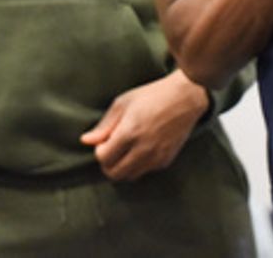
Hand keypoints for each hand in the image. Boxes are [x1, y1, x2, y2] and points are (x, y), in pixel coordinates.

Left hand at [80, 71, 208, 180]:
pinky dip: (138, 165)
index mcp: (129, 133)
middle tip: (112, 149)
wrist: (186, 97)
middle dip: (108, 164)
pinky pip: (145, 171)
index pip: (103, 158)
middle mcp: (143, 149)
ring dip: (122, 167)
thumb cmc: (153, 95)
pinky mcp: (166, 160)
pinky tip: (141, 149)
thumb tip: (86, 141)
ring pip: (130, 176)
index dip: (100, 150)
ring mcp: (156, 157)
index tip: (105, 140)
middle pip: (114, 173)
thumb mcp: (123, 103)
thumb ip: (104, 125)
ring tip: (126, 150)